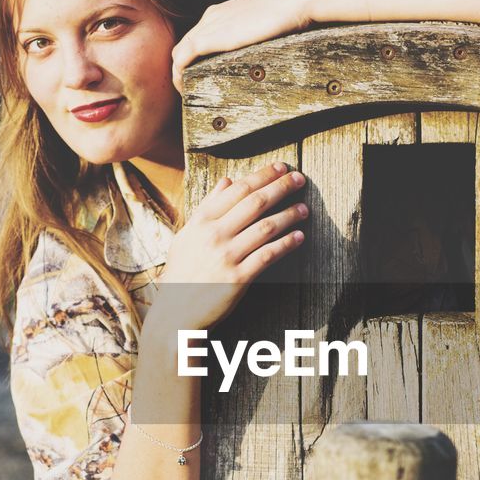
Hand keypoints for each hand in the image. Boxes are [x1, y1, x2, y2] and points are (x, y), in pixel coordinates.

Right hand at [147, 162, 308, 331]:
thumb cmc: (182, 272)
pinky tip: (299, 237)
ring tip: (304, 209)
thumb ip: (208, 207)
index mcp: (201, 221)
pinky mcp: (237, 278)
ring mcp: (226, 256)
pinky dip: (286, 244)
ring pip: (265, 227)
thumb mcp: (187, 235)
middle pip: (254, 203)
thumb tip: (227, 181)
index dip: (262, 176)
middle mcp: (214, 235)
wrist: (175, 311)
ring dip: (289, 215)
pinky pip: (267, 255)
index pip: (237, 189)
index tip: (280, 168)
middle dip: (280, 187)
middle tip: (299, 179)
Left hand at [171, 0, 318, 93]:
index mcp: (224, 12)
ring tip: (188, 94)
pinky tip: (186, 89)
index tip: (200, 77)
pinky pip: (182, 59)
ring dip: (180, 74)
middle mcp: (211, 17)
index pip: (199, 36)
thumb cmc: (292, 12)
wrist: (297, 0)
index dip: (194, 58)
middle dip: (184, 68)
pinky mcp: (209, 38)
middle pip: (185, 45)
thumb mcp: (269, 25)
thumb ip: (258, 36)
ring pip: (180, 53)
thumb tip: (268, 51)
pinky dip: (179, 75)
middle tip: (191, 90)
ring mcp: (208, 26)